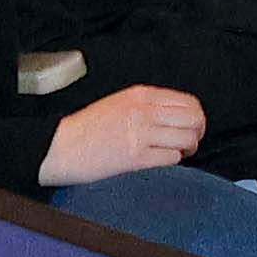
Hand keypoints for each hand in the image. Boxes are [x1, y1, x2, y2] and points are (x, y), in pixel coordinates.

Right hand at [42, 82, 208, 182]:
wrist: (60, 147)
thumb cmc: (86, 128)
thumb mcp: (119, 103)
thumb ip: (148, 105)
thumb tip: (178, 117)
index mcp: (140, 95)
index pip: (189, 102)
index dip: (197, 118)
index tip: (191, 127)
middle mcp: (144, 112)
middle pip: (194, 120)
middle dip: (197, 133)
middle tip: (188, 142)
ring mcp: (141, 134)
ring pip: (187, 140)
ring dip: (187, 149)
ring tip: (175, 153)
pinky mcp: (137, 157)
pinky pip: (172, 158)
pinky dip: (172, 161)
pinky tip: (160, 160)